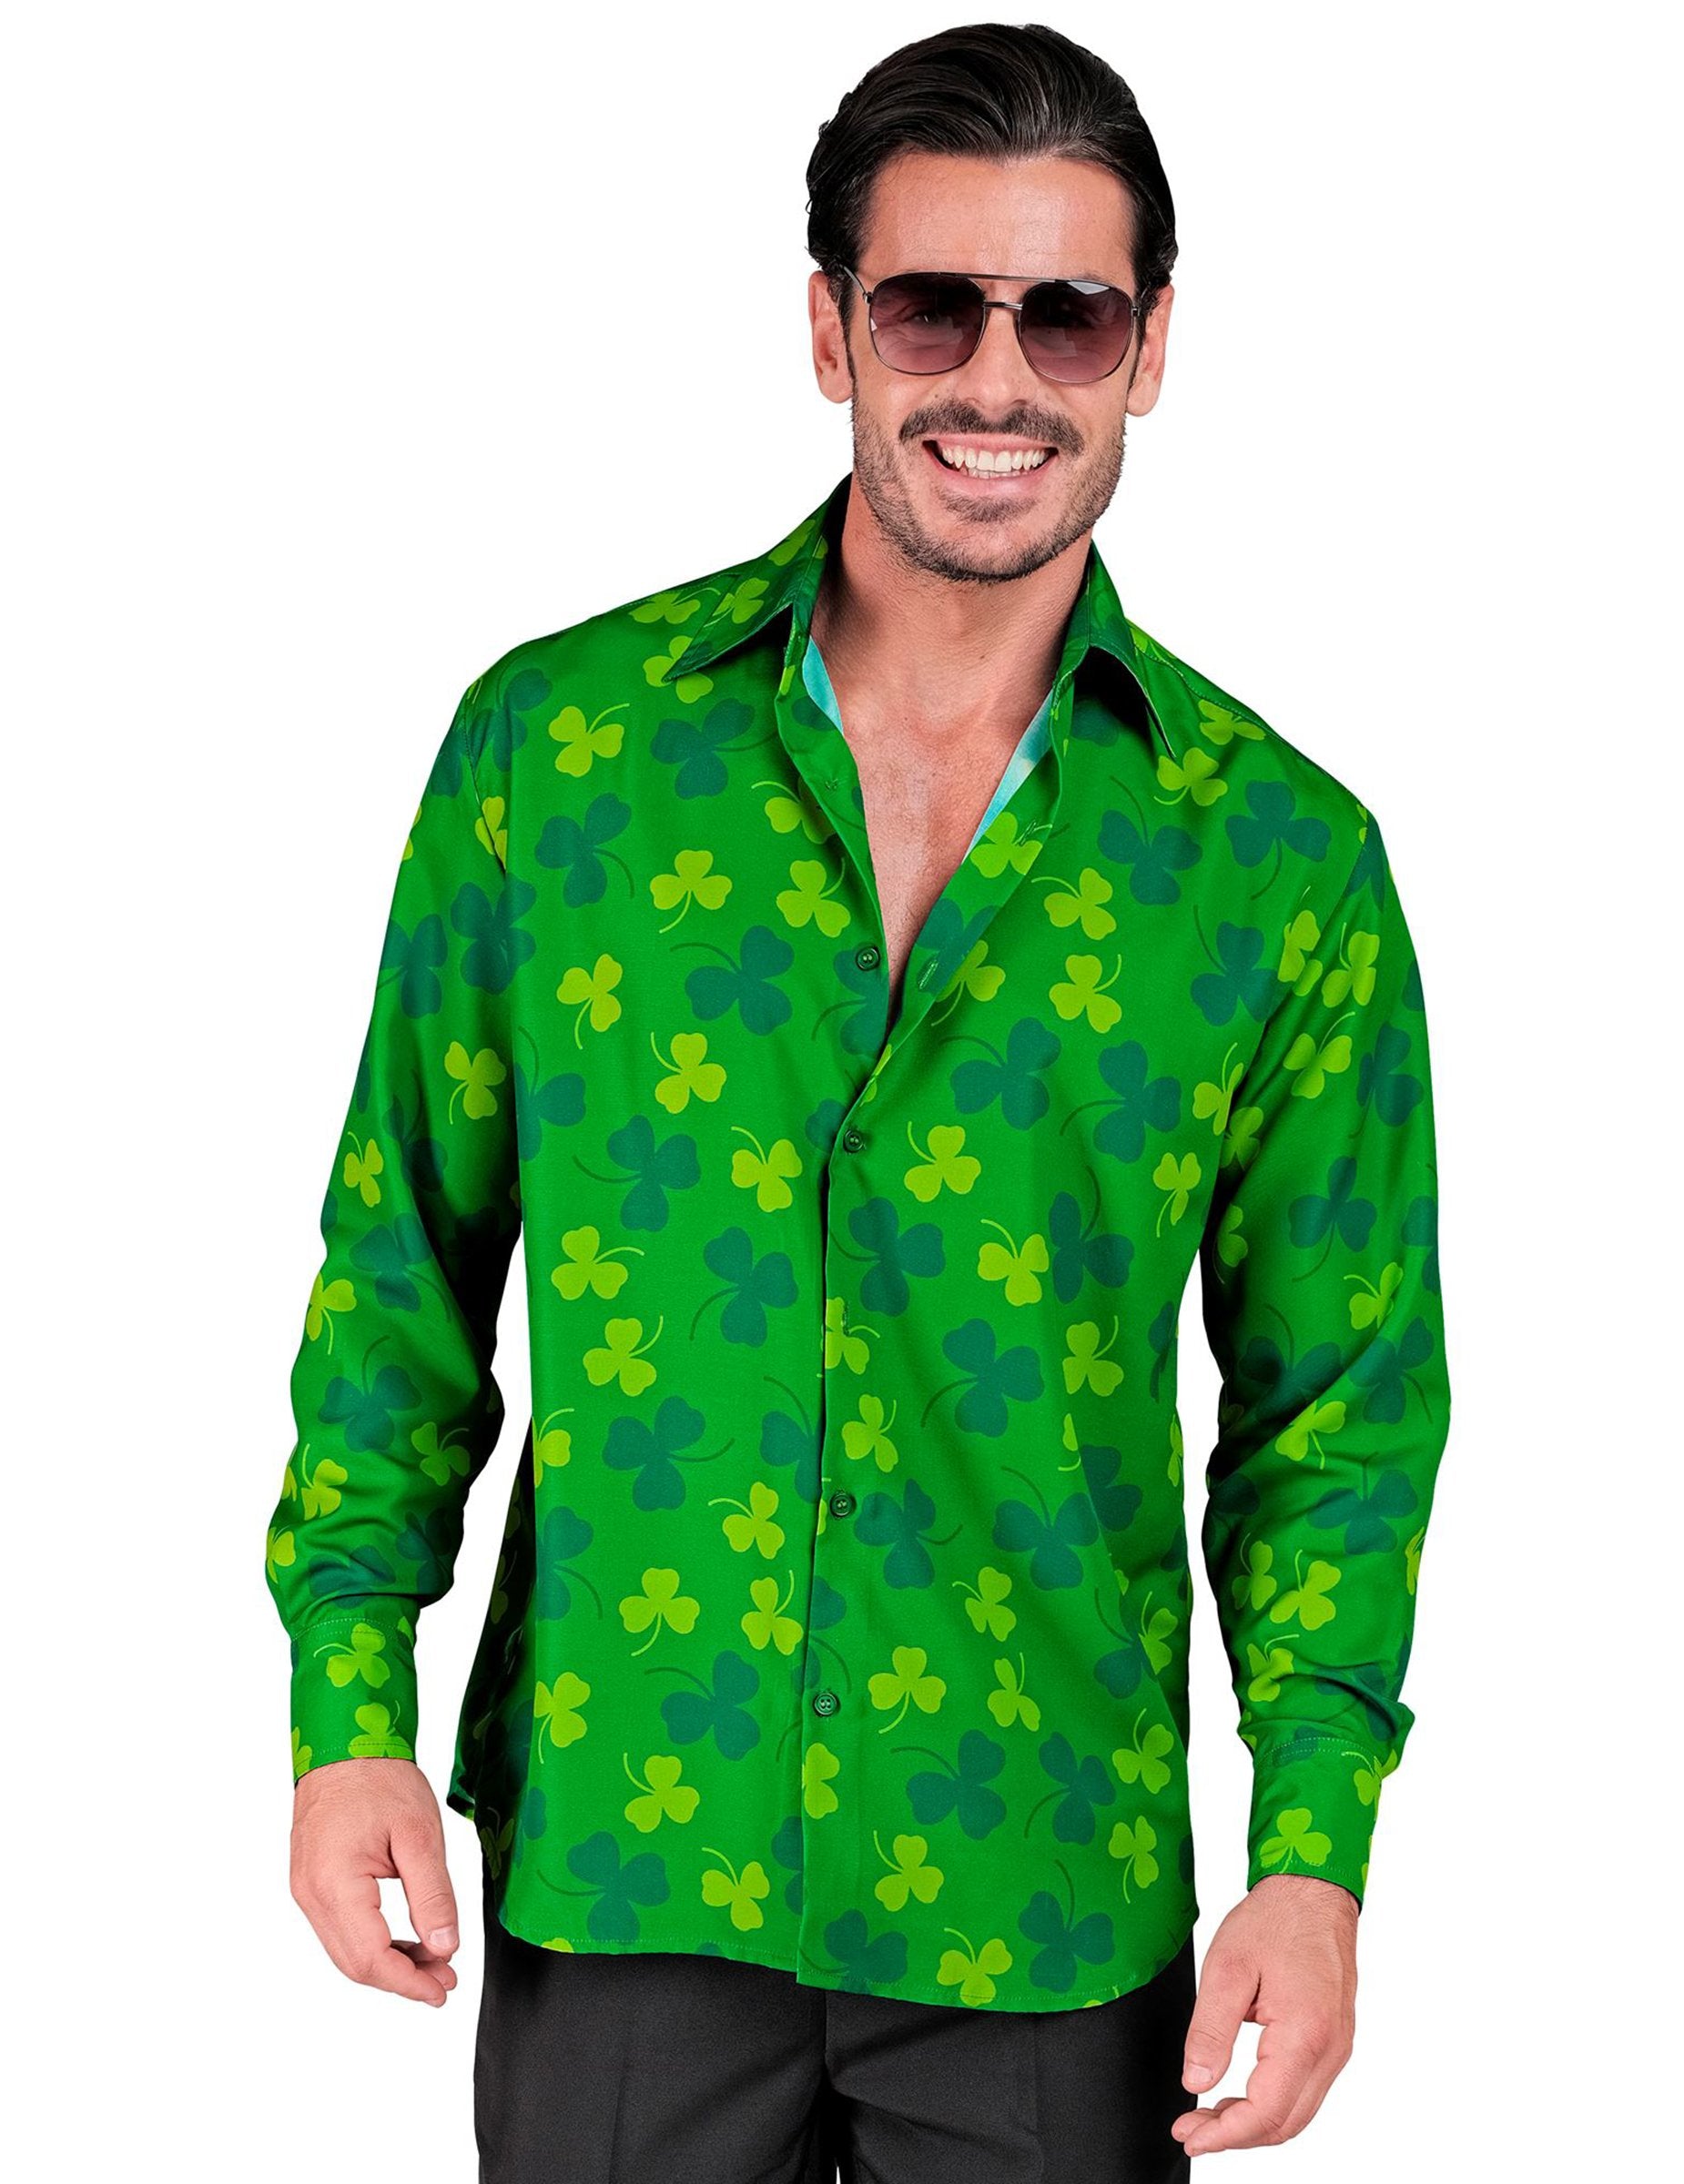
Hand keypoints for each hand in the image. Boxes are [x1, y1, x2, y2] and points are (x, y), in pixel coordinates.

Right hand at [289, 1756, 461, 2004]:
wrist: (345, 1744)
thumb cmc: (380, 1779)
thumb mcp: (419, 1835)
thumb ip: (433, 1895)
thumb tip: (446, 1947)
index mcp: (335, 1884)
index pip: (370, 1958)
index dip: (409, 1982)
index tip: (443, 1989)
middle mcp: (311, 1895)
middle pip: (355, 1963)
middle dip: (403, 1978)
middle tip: (447, 1979)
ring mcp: (307, 1890)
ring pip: (347, 1950)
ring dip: (390, 1963)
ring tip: (435, 1962)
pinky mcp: (312, 1884)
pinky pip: (342, 1930)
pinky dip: (375, 1943)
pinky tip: (408, 1941)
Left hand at [1173, 1873, 1358, 2155]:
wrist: (1313, 1891)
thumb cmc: (1274, 1920)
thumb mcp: (1226, 1967)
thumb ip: (1209, 2030)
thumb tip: (1195, 2081)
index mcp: (1305, 2034)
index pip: (1266, 2111)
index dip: (1225, 2133)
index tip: (1189, 2134)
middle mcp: (1330, 2050)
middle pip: (1284, 2124)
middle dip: (1235, 2136)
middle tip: (1191, 2130)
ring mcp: (1337, 2048)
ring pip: (1297, 2113)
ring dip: (1253, 2124)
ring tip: (1208, 2117)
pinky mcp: (1333, 2041)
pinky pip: (1305, 2092)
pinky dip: (1271, 2105)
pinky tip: (1239, 2096)